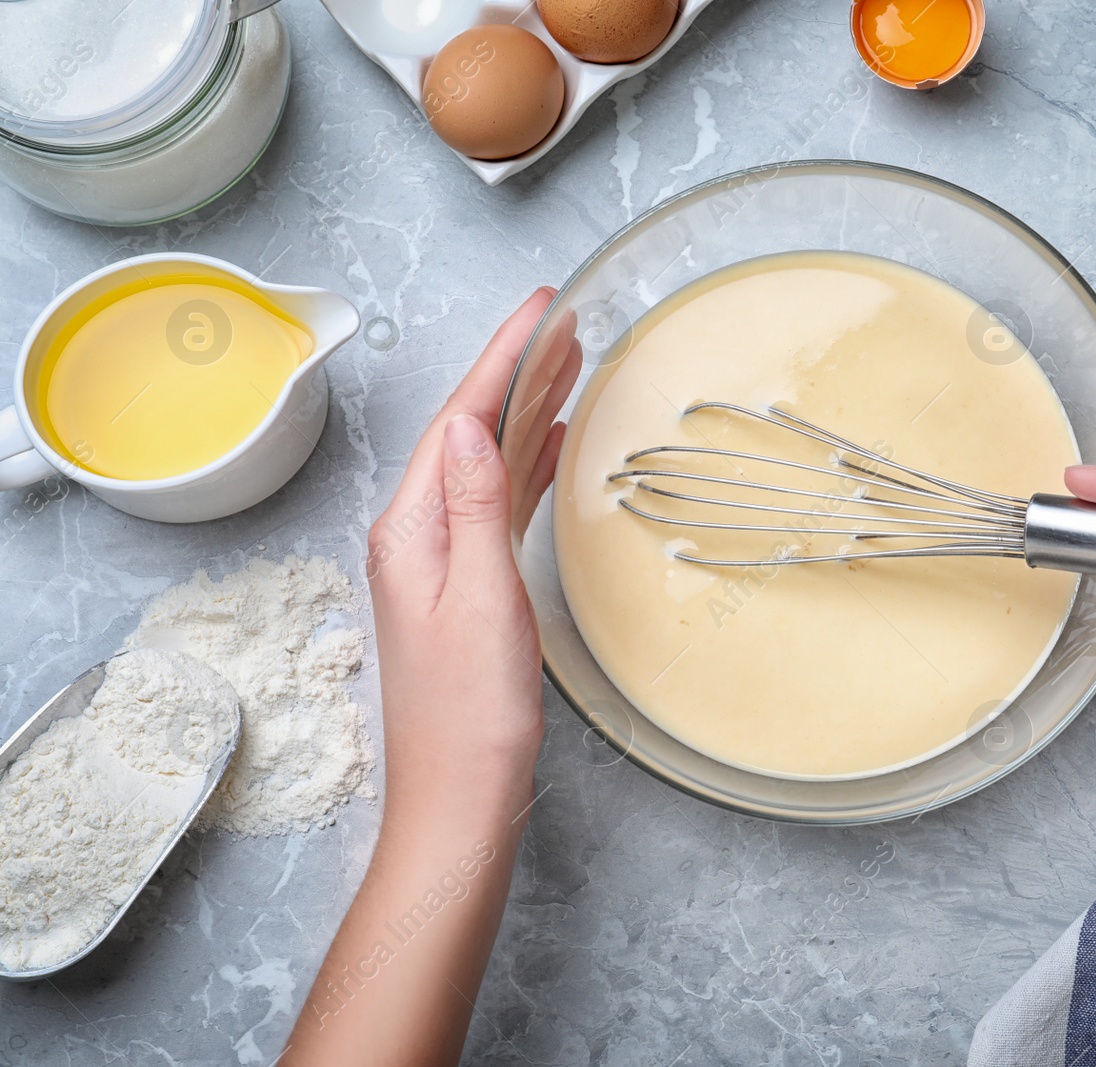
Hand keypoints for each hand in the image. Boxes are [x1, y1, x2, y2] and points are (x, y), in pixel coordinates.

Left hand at [285, 289, 577, 1066]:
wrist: (459, 799)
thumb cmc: (470, 714)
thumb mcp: (478, 600)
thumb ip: (473, 506)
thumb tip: (470, 421)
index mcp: (410, 529)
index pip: (459, 420)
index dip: (501, 359)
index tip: (540, 307)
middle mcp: (416, 536)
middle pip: (469, 431)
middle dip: (515, 373)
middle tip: (565, 323)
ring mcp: (439, 563)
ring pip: (485, 463)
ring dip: (524, 413)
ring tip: (568, 367)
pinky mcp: (466, 589)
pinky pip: (495, 503)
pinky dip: (524, 466)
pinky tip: (549, 450)